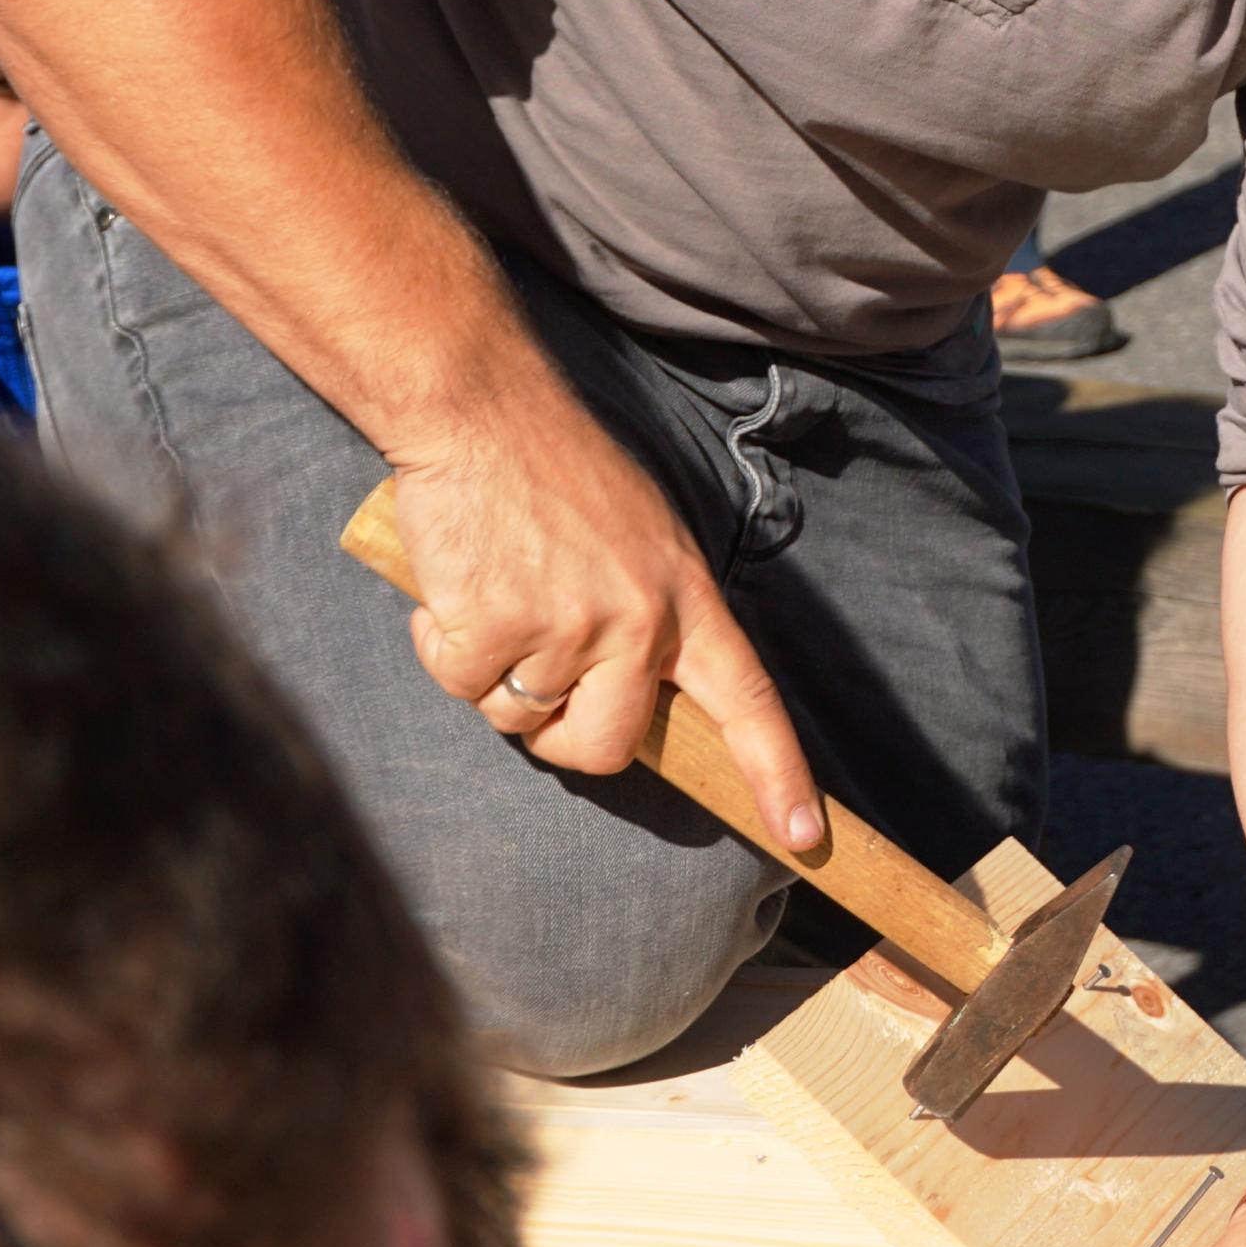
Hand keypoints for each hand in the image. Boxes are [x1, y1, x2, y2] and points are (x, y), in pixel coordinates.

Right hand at [381, 401, 820, 850]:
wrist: (481, 411)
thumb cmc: (555, 470)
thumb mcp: (639, 536)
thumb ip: (648, 617)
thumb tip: (626, 701)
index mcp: (688, 597)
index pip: (748, 700)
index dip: (777, 773)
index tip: (801, 834)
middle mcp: (640, 622)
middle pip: (606, 749)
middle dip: (561, 736)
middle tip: (534, 674)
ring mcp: (569, 628)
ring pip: (521, 720)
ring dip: (493, 676)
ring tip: (495, 590)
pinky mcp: (497, 629)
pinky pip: (462, 687)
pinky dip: (444, 648)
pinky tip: (457, 583)